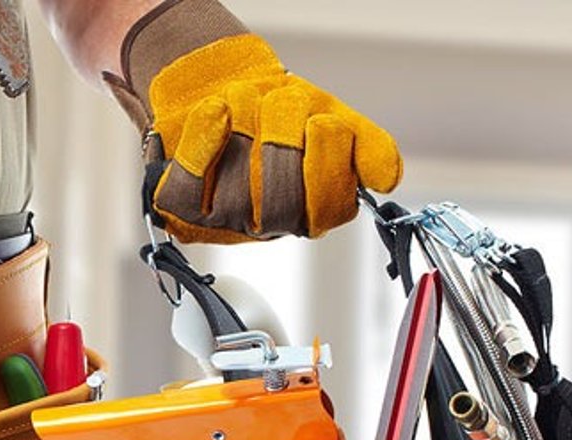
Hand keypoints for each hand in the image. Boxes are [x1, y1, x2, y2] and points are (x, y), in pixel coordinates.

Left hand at [107, 0, 401, 243]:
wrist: (224, 85)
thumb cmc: (280, 110)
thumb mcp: (334, 118)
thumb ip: (369, 148)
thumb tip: (388, 179)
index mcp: (313, 212)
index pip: (329, 208)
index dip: (326, 160)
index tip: (321, 122)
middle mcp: (269, 223)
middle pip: (281, 201)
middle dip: (283, 137)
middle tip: (280, 103)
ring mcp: (224, 219)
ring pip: (238, 188)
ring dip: (245, 124)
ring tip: (245, 100)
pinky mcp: (184, 206)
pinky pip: (189, 187)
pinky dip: (203, 140)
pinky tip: (215, 114)